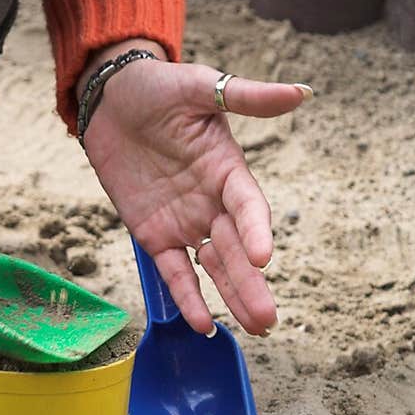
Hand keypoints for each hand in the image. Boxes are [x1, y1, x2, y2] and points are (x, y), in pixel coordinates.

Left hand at [79, 42, 309, 334]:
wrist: (111, 99)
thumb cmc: (159, 88)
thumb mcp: (200, 87)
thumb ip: (246, 96)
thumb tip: (303, 92)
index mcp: (228, 170)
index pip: (248, 206)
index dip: (256, 231)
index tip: (263, 257)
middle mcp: (212, 202)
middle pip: (236, 249)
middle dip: (251, 284)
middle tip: (268, 318)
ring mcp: (184, 222)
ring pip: (214, 267)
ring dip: (232, 297)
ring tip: (256, 327)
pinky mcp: (155, 236)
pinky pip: (175, 272)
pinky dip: (188, 297)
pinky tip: (203, 324)